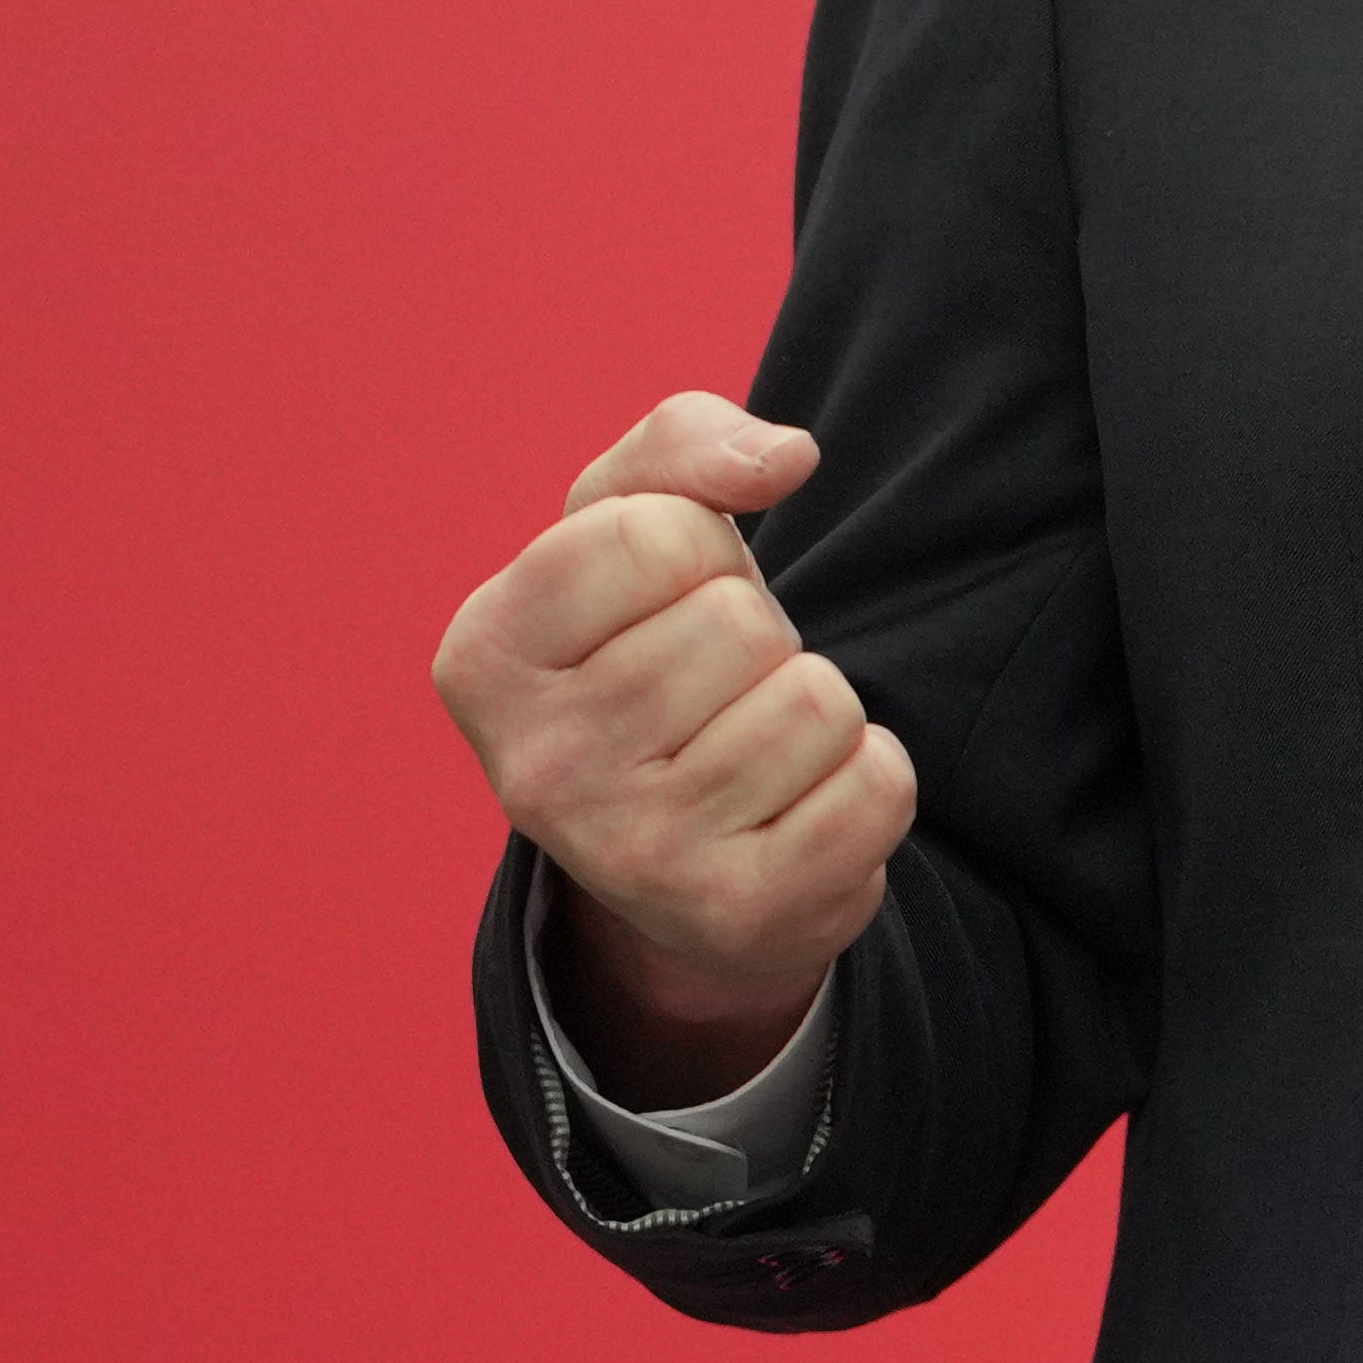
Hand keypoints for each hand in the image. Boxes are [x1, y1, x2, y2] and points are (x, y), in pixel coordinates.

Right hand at [432, 393, 918, 1102]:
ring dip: (813, 708)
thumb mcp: (631, 523)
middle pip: (739, 622)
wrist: (687, 847)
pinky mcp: (735, 917)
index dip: (693, 542)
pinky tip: (797, 808)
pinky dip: (868, 778)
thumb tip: (787, 458)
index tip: (662, 598)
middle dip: (757, 634)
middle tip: (712, 690)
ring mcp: (631, 858)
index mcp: (485, 657)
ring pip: (814, 701)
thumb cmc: (652, 648)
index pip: (650, 533)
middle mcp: (535, 771)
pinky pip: (877, 785)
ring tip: (751, 747)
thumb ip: (686, 445)